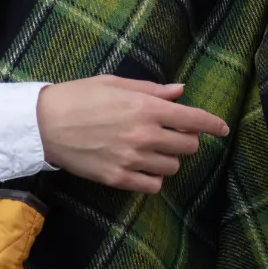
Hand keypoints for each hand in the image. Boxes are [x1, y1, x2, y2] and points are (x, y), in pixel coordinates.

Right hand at [36, 76, 228, 194]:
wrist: (44, 124)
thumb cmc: (79, 97)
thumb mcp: (116, 84)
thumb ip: (152, 90)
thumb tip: (180, 91)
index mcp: (146, 107)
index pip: (195, 119)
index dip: (214, 124)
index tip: (223, 128)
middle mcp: (144, 135)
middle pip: (188, 145)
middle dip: (186, 139)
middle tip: (172, 134)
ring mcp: (132, 159)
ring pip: (173, 166)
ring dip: (168, 158)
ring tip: (151, 149)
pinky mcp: (118, 178)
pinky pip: (153, 184)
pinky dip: (154, 176)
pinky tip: (142, 166)